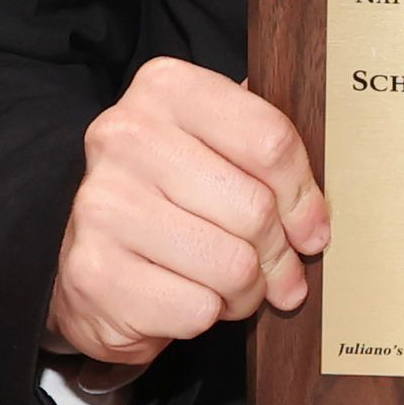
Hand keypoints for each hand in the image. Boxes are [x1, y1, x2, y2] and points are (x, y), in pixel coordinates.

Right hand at [46, 57, 329, 373]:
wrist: (83, 253)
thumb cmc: (168, 194)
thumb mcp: (213, 146)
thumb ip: (264, 152)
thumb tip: (320, 208)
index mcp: (165, 88)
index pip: (269, 140)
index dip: (304, 195)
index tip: (313, 227)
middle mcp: (125, 137)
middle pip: (255, 208)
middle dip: (279, 253)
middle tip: (279, 269)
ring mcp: (102, 205)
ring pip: (232, 266)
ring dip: (246, 289)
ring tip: (233, 283)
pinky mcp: (93, 274)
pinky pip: (196, 311)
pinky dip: (207, 316)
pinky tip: (189, 298)